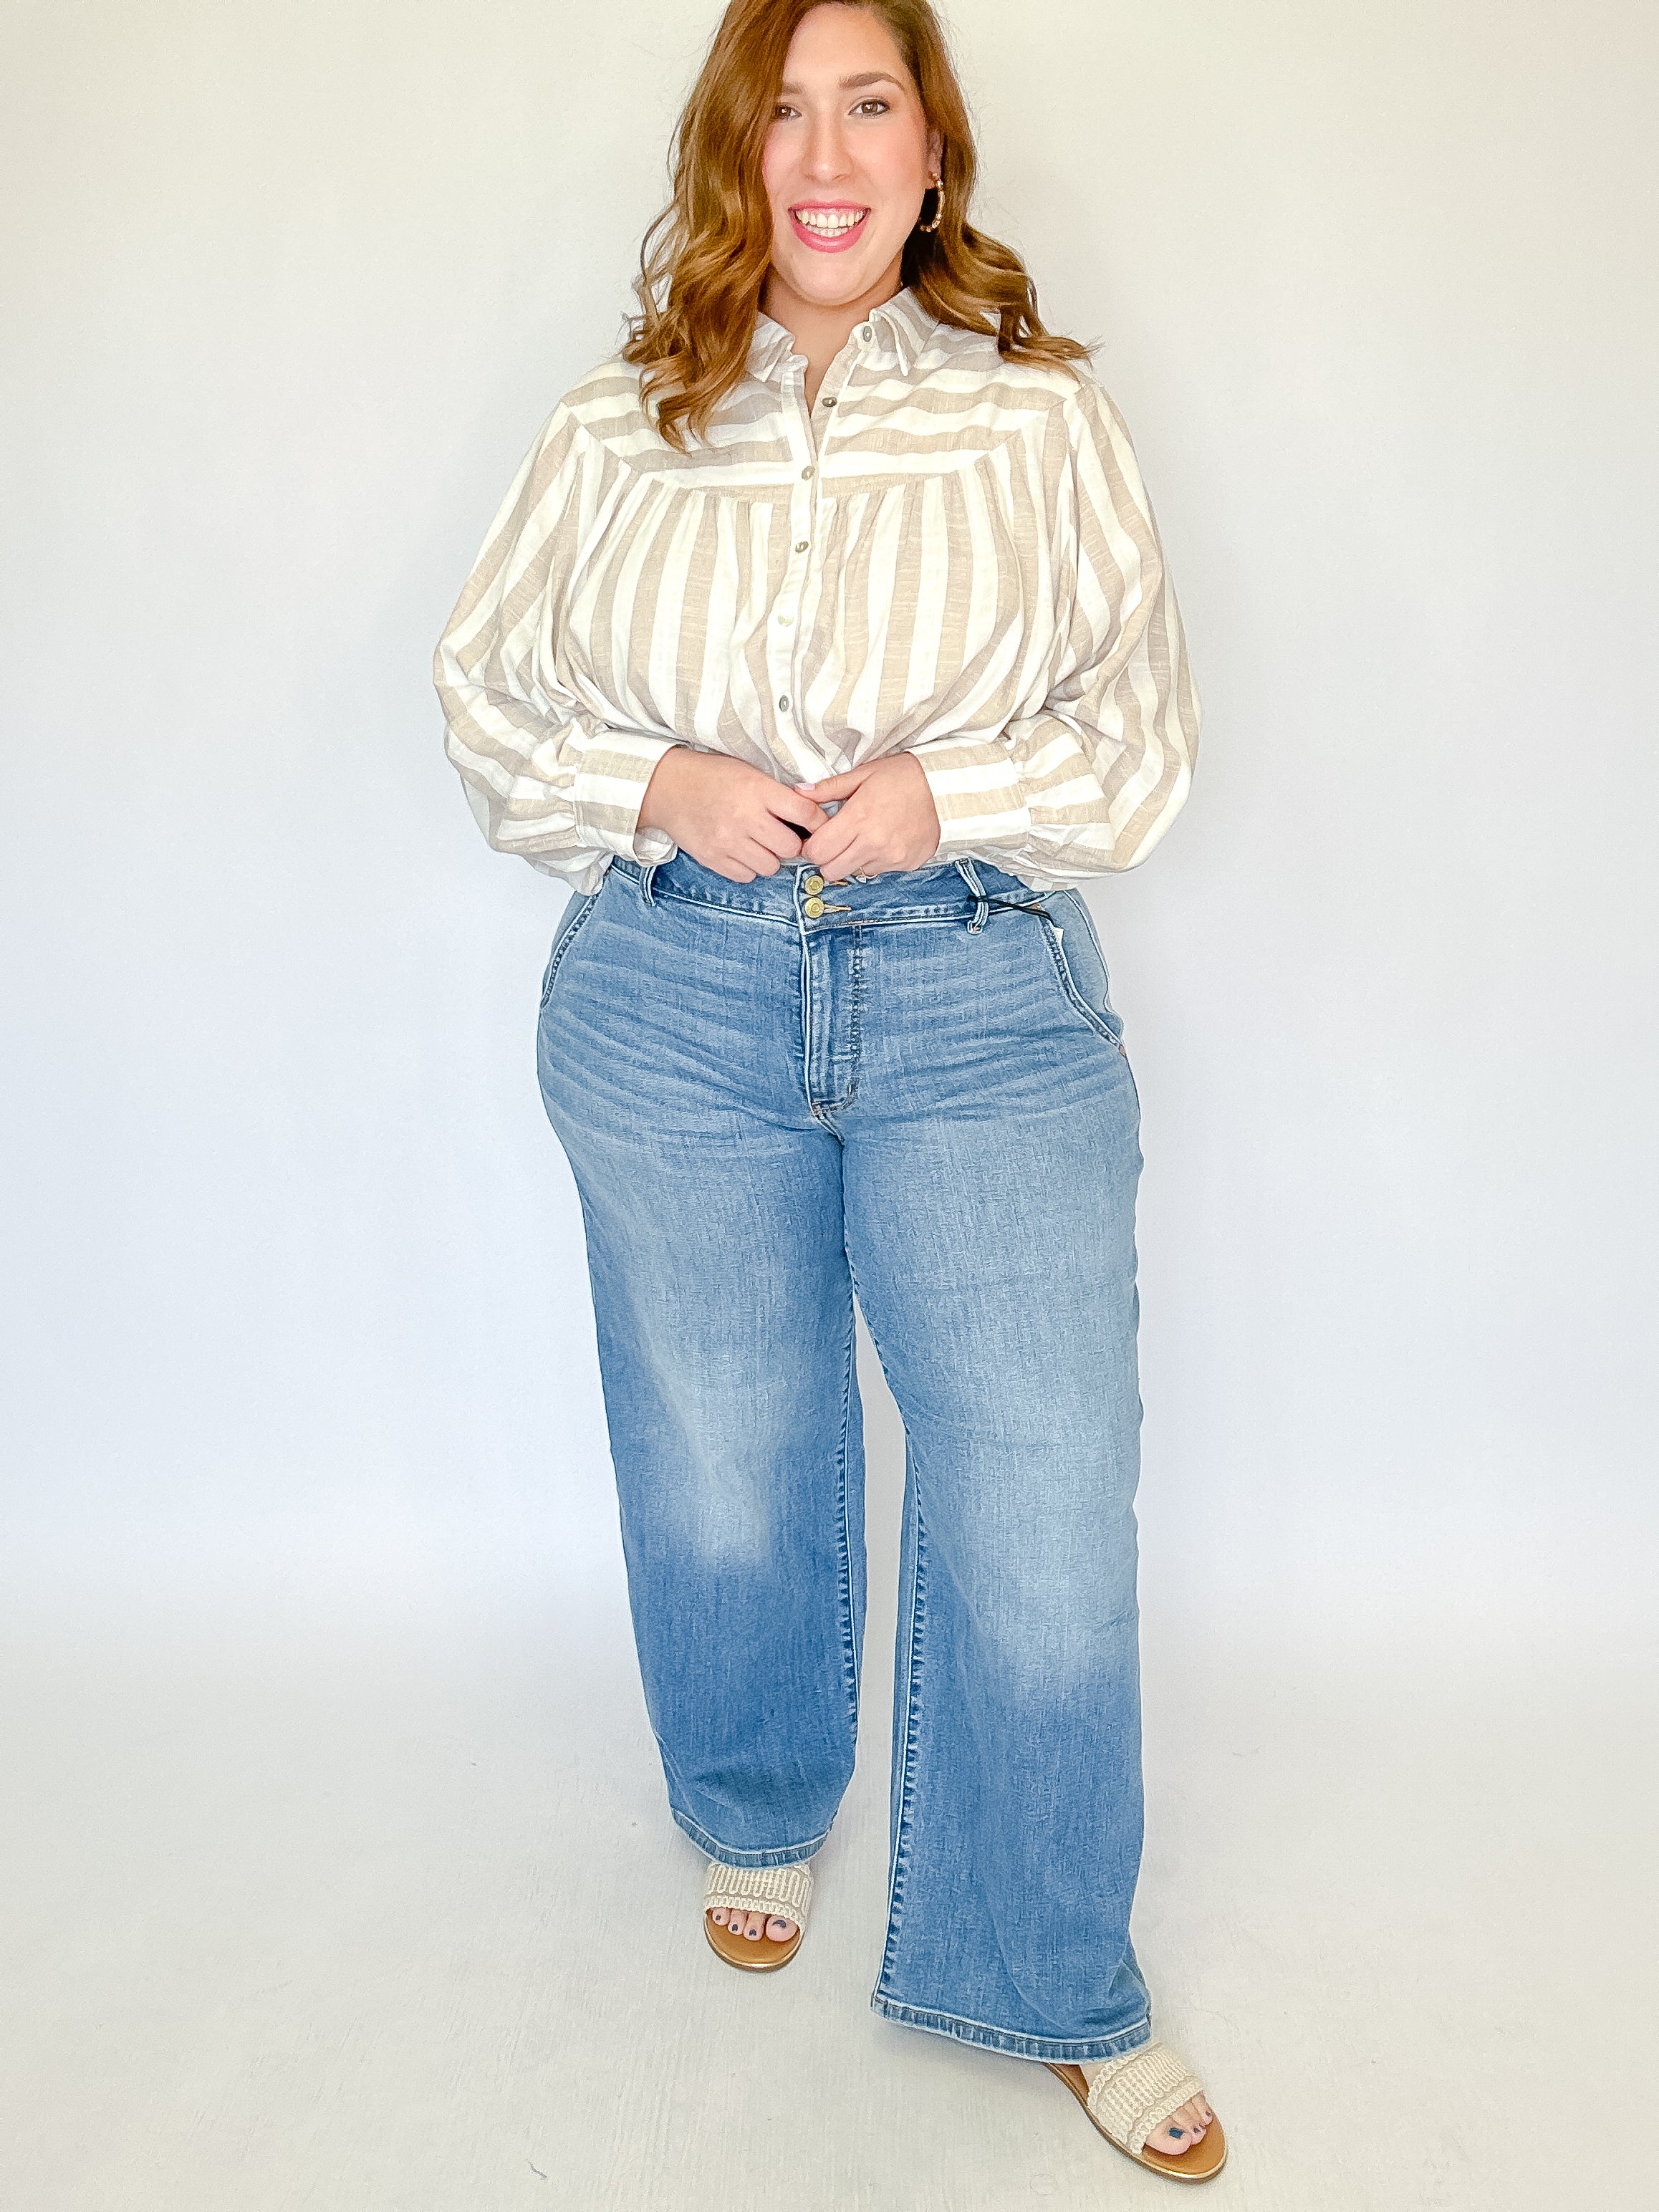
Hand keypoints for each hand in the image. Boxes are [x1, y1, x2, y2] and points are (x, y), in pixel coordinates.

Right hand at [637, 747, 830, 881]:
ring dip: (770, 857)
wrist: (668, 788)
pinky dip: (749, 867)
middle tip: (783, 835)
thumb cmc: (714, 778)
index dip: (818, 822)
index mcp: (757, 790)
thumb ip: (778, 794)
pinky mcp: (713, 859)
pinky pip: (747, 876)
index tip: (816, 824)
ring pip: (771, 866)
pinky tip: (741, 851)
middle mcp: (744, 817)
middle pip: (791, 847)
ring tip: (759, 843)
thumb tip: (813, 817)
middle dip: (792, 843)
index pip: (804, 813)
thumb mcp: (749, 773)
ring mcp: (727, 841)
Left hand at [791, 754, 940, 878]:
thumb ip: (829, 788)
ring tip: (862, 838)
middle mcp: (873, 843)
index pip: (818, 851)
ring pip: (853, 873)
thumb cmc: (903, 777)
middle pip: (830, 870)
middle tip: (835, 842)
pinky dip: (875, 860)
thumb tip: (799, 792)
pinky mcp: (905, 864)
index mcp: (858, 818)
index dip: (812, 846)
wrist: (945, 788)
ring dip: (851, 860)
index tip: (817, 838)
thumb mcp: (864, 774)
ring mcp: (891, 857)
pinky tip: (883, 841)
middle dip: (827, 858)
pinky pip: (878, 871)